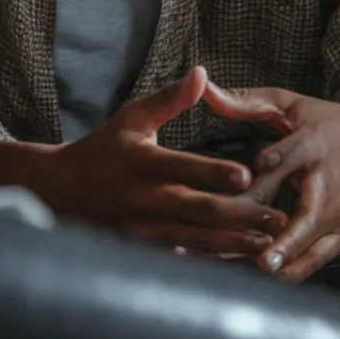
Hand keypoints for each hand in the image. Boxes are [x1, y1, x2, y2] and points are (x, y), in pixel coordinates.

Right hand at [0, 66, 288, 257]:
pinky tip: (238, 264)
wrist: (62, 191)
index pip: (183, 167)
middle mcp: (143, 198)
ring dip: (233, 244)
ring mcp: (142, 229)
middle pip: (197, 209)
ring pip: (195, 239)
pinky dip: (211, 262)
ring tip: (267, 244)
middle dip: (240, 215)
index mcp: (142, 162)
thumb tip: (202, 73)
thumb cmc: (104, 149)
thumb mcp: (132, 118)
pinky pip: (182, 259)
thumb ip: (169, 100)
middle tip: (277, 218)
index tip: (247, 175)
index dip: (214, 172)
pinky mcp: (143, 250)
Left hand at [203, 82, 339, 280]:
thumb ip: (246, 100)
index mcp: (313, 146)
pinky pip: (317, 259)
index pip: (292, 156)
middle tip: (256, 252)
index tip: (255, 171)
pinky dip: (294, 270)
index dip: (276, 163)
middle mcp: (327, 184)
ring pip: (311, 244)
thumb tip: (203, 87)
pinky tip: (266, 283)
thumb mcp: (292, 105)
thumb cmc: (331, 123)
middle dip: (279, 233)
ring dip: (285, 260)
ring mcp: (338, 215)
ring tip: (257, 274)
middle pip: (304, 212)